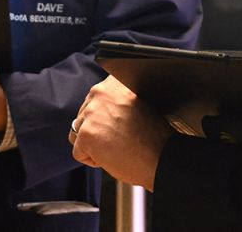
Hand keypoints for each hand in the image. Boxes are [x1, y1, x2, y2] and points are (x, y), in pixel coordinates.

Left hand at [69, 76, 170, 190]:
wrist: (162, 156)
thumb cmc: (155, 135)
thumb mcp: (136, 103)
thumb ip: (115, 99)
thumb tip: (97, 109)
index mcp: (114, 81)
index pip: (95, 100)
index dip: (106, 116)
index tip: (120, 122)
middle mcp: (101, 92)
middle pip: (84, 115)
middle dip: (98, 129)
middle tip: (121, 136)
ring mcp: (92, 113)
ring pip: (79, 133)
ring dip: (94, 143)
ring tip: (117, 145)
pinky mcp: (86, 135)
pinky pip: (79, 152)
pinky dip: (93, 159)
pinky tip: (113, 155)